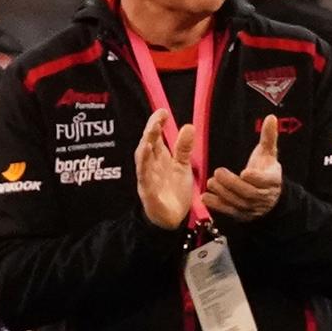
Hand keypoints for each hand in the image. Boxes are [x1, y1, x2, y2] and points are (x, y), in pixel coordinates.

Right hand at [135, 109, 194, 229]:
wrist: (172, 218)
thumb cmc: (174, 190)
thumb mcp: (182, 166)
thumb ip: (184, 147)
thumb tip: (188, 126)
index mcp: (158, 159)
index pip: (155, 138)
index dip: (157, 124)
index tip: (163, 112)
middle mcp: (150, 166)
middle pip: (147, 146)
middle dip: (150, 132)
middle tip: (157, 118)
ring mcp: (147, 180)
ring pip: (142, 161)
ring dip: (145, 147)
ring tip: (150, 133)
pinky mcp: (149, 194)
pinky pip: (145, 180)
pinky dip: (145, 169)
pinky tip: (147, 157)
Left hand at [202, 115, 281, 220]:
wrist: (270, 196)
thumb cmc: (266, 169)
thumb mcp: (269, 153)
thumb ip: (269, 137)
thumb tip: (271, 117)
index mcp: (272, 180)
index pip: (266, 181)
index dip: (257, 178)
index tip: (245, 172)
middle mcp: (263, 196)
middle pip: (249, 193)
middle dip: (233, 184)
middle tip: (218, 173)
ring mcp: (252, 207)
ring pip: (238, 203)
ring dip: (223, 194)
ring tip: (210, 182)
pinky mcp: (241, 214)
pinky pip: (230, 211)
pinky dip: (217, 206)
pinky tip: (205, 197)